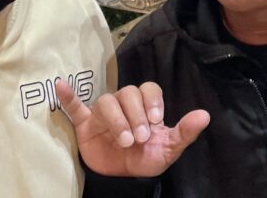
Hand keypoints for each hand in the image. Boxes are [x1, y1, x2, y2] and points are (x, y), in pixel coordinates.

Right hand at [55, 79, 209, 177]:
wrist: (124, 179)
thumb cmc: (146, 159)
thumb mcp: (168, 149)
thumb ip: (185, 132)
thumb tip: (205, 115)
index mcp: (144, 106)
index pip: (148, 88)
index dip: (151, 101)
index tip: (156, 120)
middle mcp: (124, 105)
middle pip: (127, 93)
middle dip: (135, 115)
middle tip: (140, 138)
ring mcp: (103, 113)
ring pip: (106, 101)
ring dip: (117, 119)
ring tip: (125, 141)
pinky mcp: (85, 124)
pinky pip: (75, 107)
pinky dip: (68, 97)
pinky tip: (61, 86)